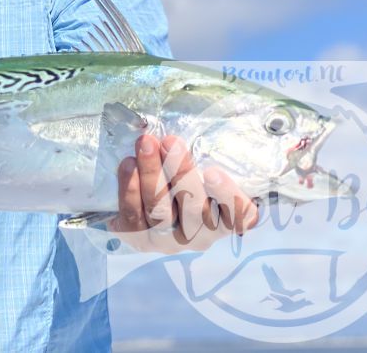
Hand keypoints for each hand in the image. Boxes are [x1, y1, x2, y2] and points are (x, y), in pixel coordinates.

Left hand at [110, 134, 257, 251]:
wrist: (151, 206)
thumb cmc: (188, 180)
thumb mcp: (204, 169)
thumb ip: (206, 157)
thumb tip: (198, 125)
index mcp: (226, 220)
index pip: (238, 214)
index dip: (227, 196)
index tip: (212, 172)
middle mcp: (201, 236)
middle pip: (193, 207)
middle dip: (180, 172)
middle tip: (169, 141)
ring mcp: (169, 241)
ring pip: (161, 211)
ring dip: (152, 174)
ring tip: (145, 144)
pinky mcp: (140, 240)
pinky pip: (134, 218)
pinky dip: (130, 191)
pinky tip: (128, 165)